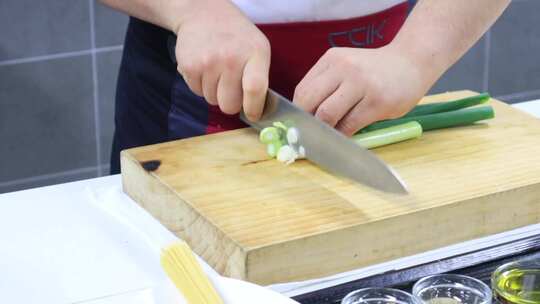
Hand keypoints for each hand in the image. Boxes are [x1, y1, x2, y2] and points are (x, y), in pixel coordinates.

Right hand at [174, 1, 270, 120]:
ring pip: (212, 101)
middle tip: (231, 88)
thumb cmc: (236, 36)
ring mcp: (208, 62)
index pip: (255, 89)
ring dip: (215, 92)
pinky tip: (205, 68)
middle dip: (230, 102)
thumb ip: (259, 77)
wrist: (203, 14)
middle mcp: (230, 58)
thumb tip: (255, 111)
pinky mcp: (189, 66)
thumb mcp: (257, 49)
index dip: (253, 108)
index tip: (252, 114)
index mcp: (254, 53)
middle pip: (229, 104)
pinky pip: (197, 92)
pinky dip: (201, 85)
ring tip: (217, 72)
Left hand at [293, 46, 434, 135]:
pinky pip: (350, 125)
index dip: (297, 113)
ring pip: (327, 115)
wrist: (411, 62)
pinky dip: (342, 136)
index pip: (302, 90)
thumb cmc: (374, 70)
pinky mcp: (377, 102)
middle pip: (310, 102)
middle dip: (306, 124)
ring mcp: (361, 84)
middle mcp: (344, 68)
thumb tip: (304, 118)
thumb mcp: (346, 67)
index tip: (299, 126)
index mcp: (331, 59)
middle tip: (309, 136)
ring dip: (323, 131)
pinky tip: (343, 138)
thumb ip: (326, 86)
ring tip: (327, 138)